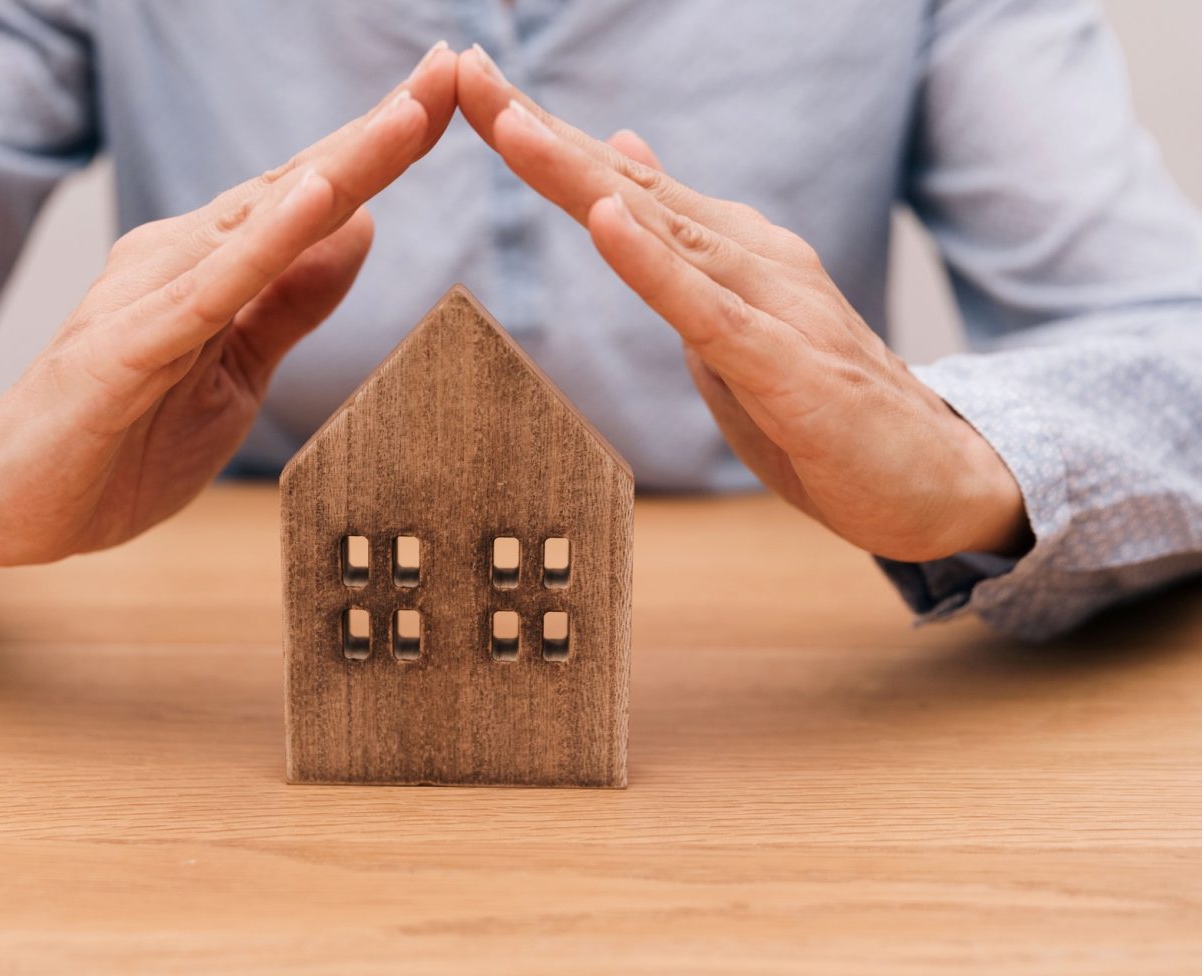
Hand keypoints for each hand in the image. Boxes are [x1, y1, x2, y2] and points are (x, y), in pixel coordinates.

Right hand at [0, 43, 458, 569]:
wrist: (13, 504)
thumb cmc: (124, 439)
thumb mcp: (236, 372)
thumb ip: (291, 302)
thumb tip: (362, 225)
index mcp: (211, 265)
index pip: (311, 197)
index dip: (381, 148)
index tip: (450, 95)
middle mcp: (179, 259)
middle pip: (296, 187)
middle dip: (378, 130)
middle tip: (450, 67)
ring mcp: (147, 297)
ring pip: (262, 224)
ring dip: (340, 168)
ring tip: (409, 116)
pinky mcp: (124, 350)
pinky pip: (208, 293)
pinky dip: (266, 245)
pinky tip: (317, 200)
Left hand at [455, 47, 1029, 562]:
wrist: (936, 475)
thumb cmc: (819, 405)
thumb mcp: (728, 321)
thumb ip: (676, 253)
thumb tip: (620, 183)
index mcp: (726, 251)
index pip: (617, 184)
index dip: (542, 136)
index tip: (470, 87)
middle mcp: (748, 257)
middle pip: (624, 186)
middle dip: (538, 130)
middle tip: (466, 73)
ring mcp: (770, 303)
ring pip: (658, 228)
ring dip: (578, 175)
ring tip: (510, 124)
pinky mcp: (784, 363)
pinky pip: (706, 308)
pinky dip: (653, 263)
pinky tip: (606, 219)